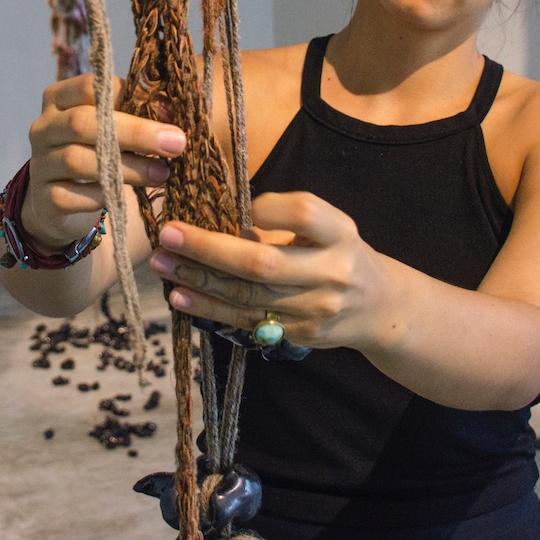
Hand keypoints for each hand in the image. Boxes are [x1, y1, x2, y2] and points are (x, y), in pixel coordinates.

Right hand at [24, 75, 186, 252]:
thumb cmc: (101, 151)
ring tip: (162, 173)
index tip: (167, 112)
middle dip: (135, 133)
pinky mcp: (44, 199)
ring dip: (128, 167)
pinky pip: (73, 195)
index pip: (89, 87)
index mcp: (61, 98)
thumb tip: (171, 110)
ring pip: (77, 159)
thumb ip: (140, 112)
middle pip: (82, 122)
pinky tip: (127, 196)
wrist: (65, 202)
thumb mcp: (118, 126)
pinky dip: (104, 195)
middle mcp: (44, 127)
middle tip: (176, 143)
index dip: (129, 96)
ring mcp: (40, 163)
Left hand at [148, 192, 392, 350]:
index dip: (267, 208)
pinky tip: (181, 296)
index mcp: (340, 234)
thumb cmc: (339, 253)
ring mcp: (314, 309)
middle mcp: (331, 272)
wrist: (377, 307)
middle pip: (262, 262)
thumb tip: (222, 213)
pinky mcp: (297, 334)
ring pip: (246, 295)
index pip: (304, 213)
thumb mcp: (329, 226)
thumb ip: (286, 218)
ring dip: (197, 280)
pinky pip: (245, 320)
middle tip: (168, 234)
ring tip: (162, 263)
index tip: (237, 204)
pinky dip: (210, 307)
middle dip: (208, 248)